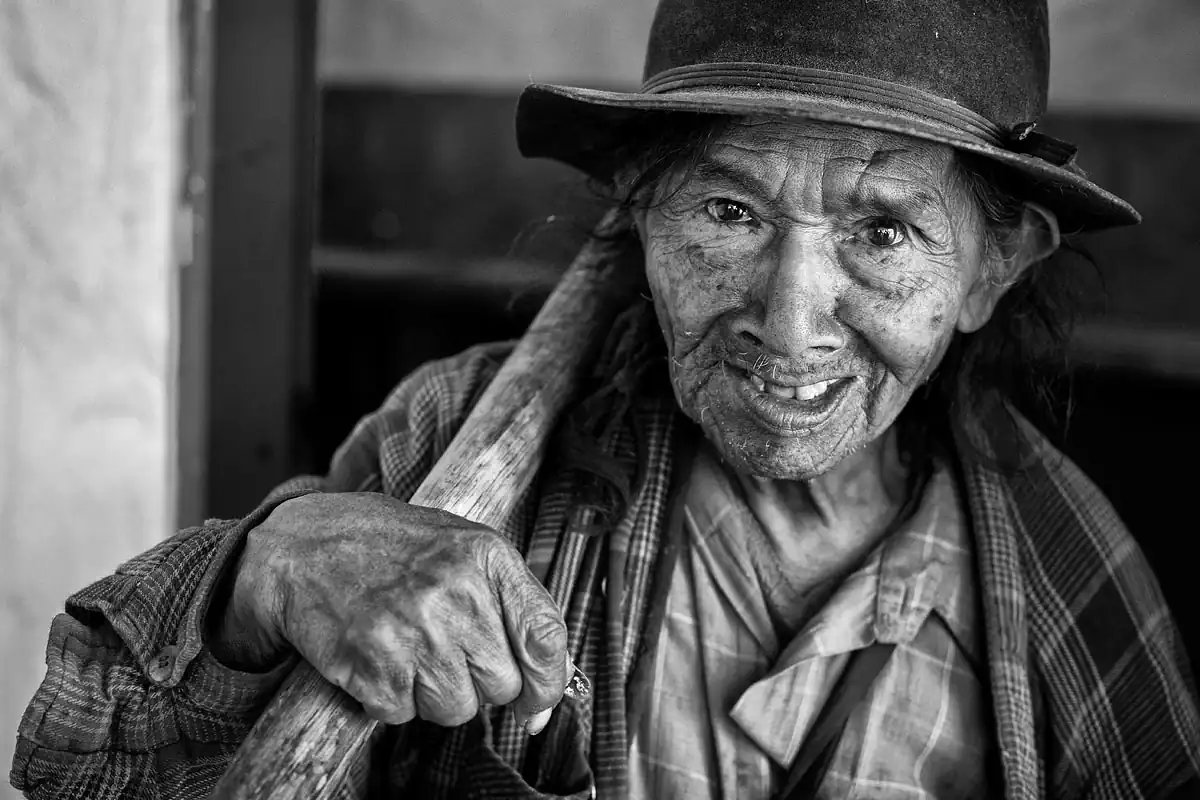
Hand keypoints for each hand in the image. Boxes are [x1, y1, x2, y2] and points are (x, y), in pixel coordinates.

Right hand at [213, 492, 570, 732]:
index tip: (536, 706)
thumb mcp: (462, 551)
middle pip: (501, 684)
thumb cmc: (389, 550)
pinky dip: (388, 697)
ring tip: (405, 649)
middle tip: (439, 649)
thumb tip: (544, 690)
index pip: (545, 636)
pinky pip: (403, 714)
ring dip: (430, 694)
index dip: (547, 684)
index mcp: (487, 557)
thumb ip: (511, 607)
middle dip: (474, 681)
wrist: (303, 546)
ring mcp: (415, 627)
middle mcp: (457, 591)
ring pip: (456, 708)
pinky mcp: (373, 661)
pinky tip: (376, 656)